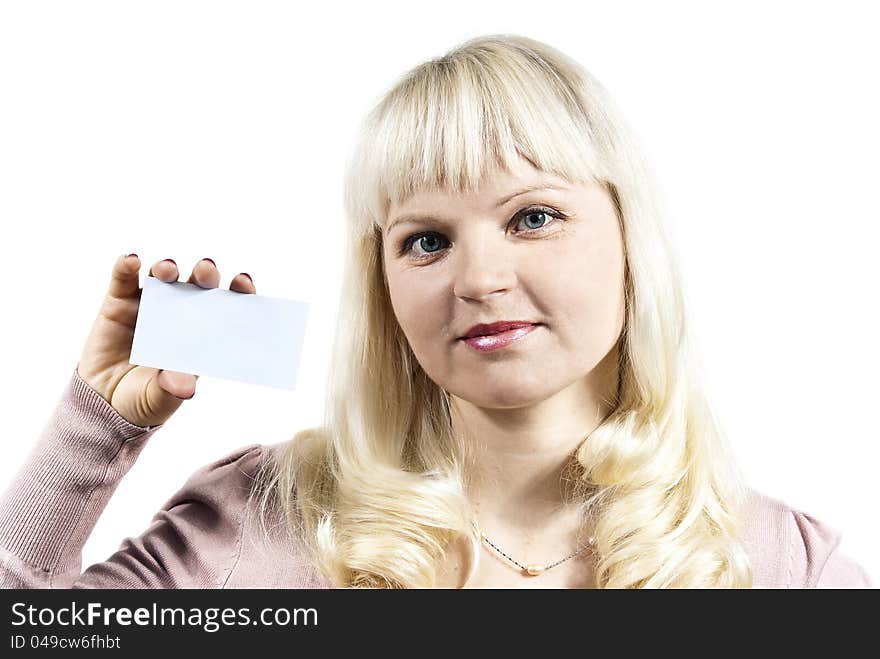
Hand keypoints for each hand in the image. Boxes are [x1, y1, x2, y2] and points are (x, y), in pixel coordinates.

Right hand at [76, 255, 255, 427]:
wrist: (103, 403)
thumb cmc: (144, 400)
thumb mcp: (159, 399)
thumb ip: (171, 389)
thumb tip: (186, 388)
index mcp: (200, 335)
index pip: (226, 308)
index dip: (237, 292)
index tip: (243, 282)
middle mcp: (179, 314)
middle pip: (197, 287)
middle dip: (205, 275)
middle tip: (206, 270)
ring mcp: (150, 306)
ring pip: (163, 278)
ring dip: (167, 269)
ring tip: (167, 269)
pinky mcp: (119, 303)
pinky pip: (123, 280)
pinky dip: (126, 267)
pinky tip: (131, 260)